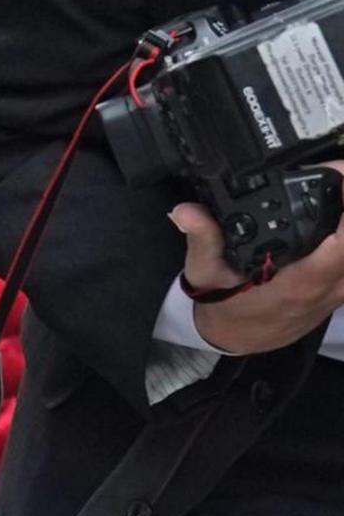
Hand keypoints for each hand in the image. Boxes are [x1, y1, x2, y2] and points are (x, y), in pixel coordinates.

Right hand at [178, 170, 343, 355]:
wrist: (236, 338)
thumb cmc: (223, 305)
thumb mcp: (205, 272)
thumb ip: (202, 239)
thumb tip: (186, 212)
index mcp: (301, 281)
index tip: (337, 176)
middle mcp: (329, 287)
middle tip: (338, 181)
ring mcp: (339, 291)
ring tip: (336, 195)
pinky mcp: (341, 292)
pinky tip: (335, 220)